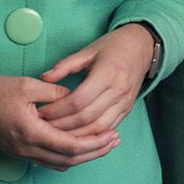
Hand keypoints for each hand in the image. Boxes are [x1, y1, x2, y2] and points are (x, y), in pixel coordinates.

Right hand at [0, 71, 117, 169]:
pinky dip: (67, 156)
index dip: (94, 143)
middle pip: (68, 160)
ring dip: (83, 156)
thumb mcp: (28, 84)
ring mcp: (20, 152)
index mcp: (30, 131)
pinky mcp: (18, 151)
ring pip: (59, 164)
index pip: (69, 146)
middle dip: (95, 152)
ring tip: (103, 144)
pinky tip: (80, 146)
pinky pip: (48, 161)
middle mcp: (25, 148)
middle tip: (115, 141)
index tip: (113, 134)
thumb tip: (79, 99)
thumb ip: (56, 93)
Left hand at [36, 23, 153, 136]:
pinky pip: (108, 128)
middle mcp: (119, 90)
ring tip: (57, 135)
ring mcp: (125, 102)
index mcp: (108, 73)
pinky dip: (91, 136)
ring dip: (76, 135)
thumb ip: (66, 65)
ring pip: (98, 128)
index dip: (58, 109)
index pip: (79, 100)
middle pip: (87, 117)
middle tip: (43, 126)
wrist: (141, 48)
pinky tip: (76, 136)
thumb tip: (44, 77)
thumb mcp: (88, 50)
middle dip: (63, 125)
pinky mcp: (127, 109)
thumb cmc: (113, 47)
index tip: (42, 111)